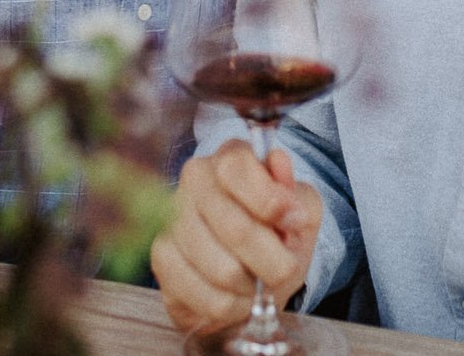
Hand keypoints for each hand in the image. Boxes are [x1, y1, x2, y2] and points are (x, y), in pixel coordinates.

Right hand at [153, 139, 321, 333]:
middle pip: (234, 227)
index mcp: (230, 158)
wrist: (251, 273)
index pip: (237, 169)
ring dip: (251, 286)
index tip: (294, 222)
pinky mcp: (162, 257)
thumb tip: (288, 198)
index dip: (269, 200)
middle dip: (271, 259)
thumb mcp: (301, 211)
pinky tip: (237, 297)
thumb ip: (297, 199)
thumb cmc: (277, 236)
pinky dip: (233, 306)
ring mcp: (173, 219)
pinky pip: (206, 296)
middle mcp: (195, 180)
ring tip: (258, 282)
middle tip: (285, 269)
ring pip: (222, 268)